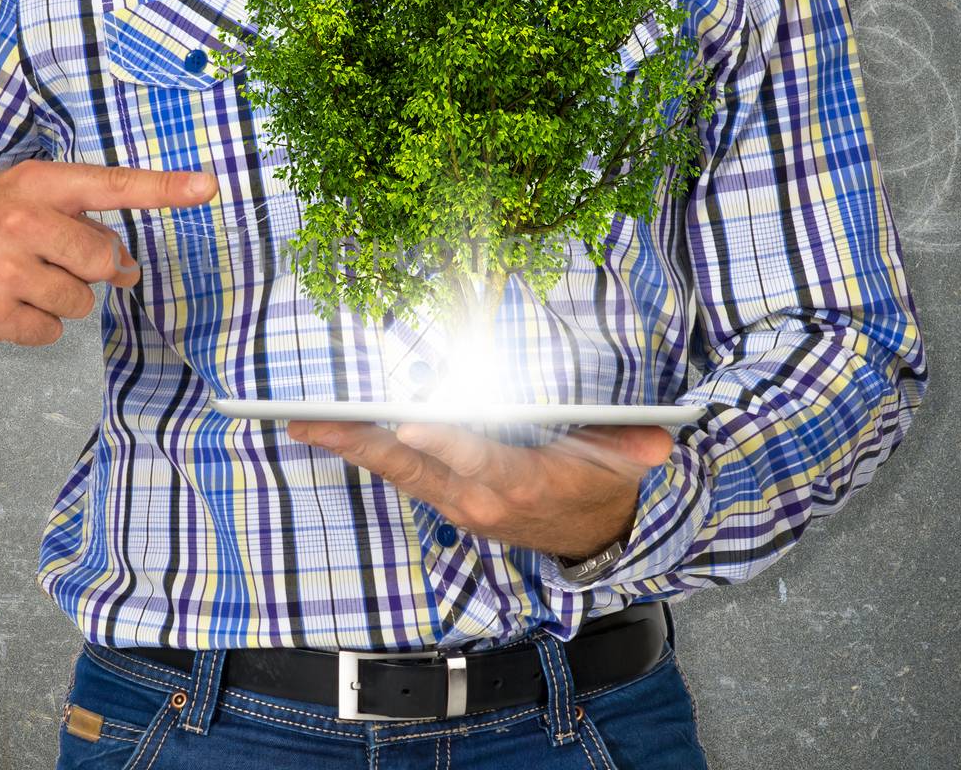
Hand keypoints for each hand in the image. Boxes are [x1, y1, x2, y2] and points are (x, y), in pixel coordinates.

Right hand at [0, 159, 217, 344]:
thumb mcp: (26, 198)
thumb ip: (81, 221)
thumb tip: (128, 266)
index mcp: (38, 185)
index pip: (113, 185)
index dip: (165, 188)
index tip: (208, 186)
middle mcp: (22, 221)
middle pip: (103, 260)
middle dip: (92, 269)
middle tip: (59, 261)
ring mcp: (5, 269)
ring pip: (80, 302)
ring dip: (61, 298)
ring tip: (21, 279)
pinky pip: (50, 331)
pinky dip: (35, 323)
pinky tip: (5, 302)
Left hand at [286, 419, 673, 559]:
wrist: (599, 540)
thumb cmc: (605, 484)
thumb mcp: (627, 462)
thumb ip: (635, 448)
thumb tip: (656, 443)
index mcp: (523, 483)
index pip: (477, 458)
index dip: (443, 440)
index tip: (405, 420)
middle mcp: (482, 499)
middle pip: (414, 466)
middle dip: (360, 442)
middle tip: (309, 420)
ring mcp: (461, 506)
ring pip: (400, 472)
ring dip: (351, 448)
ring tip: (304, 421)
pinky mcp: (451, 505)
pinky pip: (405, 476)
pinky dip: (370, 454)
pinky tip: (336, 433)